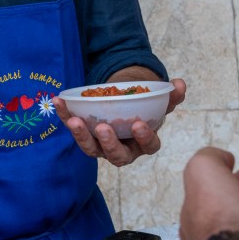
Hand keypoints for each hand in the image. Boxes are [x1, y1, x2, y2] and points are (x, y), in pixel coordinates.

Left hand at [54, 77, 185, 166]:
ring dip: (81, 136)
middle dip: (109, 143)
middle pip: (116, 155)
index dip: (144, 138)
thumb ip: (171, 96)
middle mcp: (122, 149)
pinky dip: (64, 116)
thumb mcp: (159, 101)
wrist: (125, 103)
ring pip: (91, 148)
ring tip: (74, 121)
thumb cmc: (144, 108)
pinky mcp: (84, 136)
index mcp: (143, 143)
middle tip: (103, 128)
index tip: (138, 124)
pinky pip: (73, 128)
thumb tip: (179, 84)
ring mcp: (101, 146)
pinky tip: (58, 101)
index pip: (148, 146)